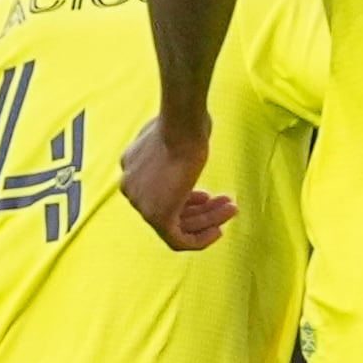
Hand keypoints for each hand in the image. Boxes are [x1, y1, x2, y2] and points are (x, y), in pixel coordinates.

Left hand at [120, 120, 235, 250]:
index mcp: (131, 166)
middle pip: (169, 207)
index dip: (187, 197)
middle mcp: (131, 188)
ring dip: (207, 219)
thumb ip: (172, 145)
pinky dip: (199, 239)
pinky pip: (177, 239)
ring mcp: (141, 204)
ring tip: (231, 210)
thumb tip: (184, 141)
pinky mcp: (156, 217)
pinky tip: (218, 231)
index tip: (207, 197)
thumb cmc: (182, 123)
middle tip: (226, 204)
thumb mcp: (173, 131)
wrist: (182, 127)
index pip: (159, 191)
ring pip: (177, 223)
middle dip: (201, 209)